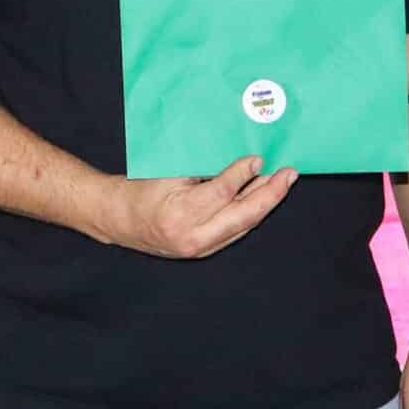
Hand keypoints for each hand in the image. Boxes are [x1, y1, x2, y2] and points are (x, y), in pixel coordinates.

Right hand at [102, 157, 296, 259]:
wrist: (119, 219)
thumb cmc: (140, 189)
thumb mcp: (168, 172)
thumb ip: (202, 169)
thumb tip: (238, 159)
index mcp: (181, 213)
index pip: (222, 192)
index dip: (243, 174)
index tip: (259, 157)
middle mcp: (193, 237)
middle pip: (243, 215)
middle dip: (270, 194)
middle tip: (289, 174)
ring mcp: (200, 248)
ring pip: (243, 225)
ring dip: (265, 203)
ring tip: (282, 183)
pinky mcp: (204, 251)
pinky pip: (235, 231)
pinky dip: (250, 213)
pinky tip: (261, 196)